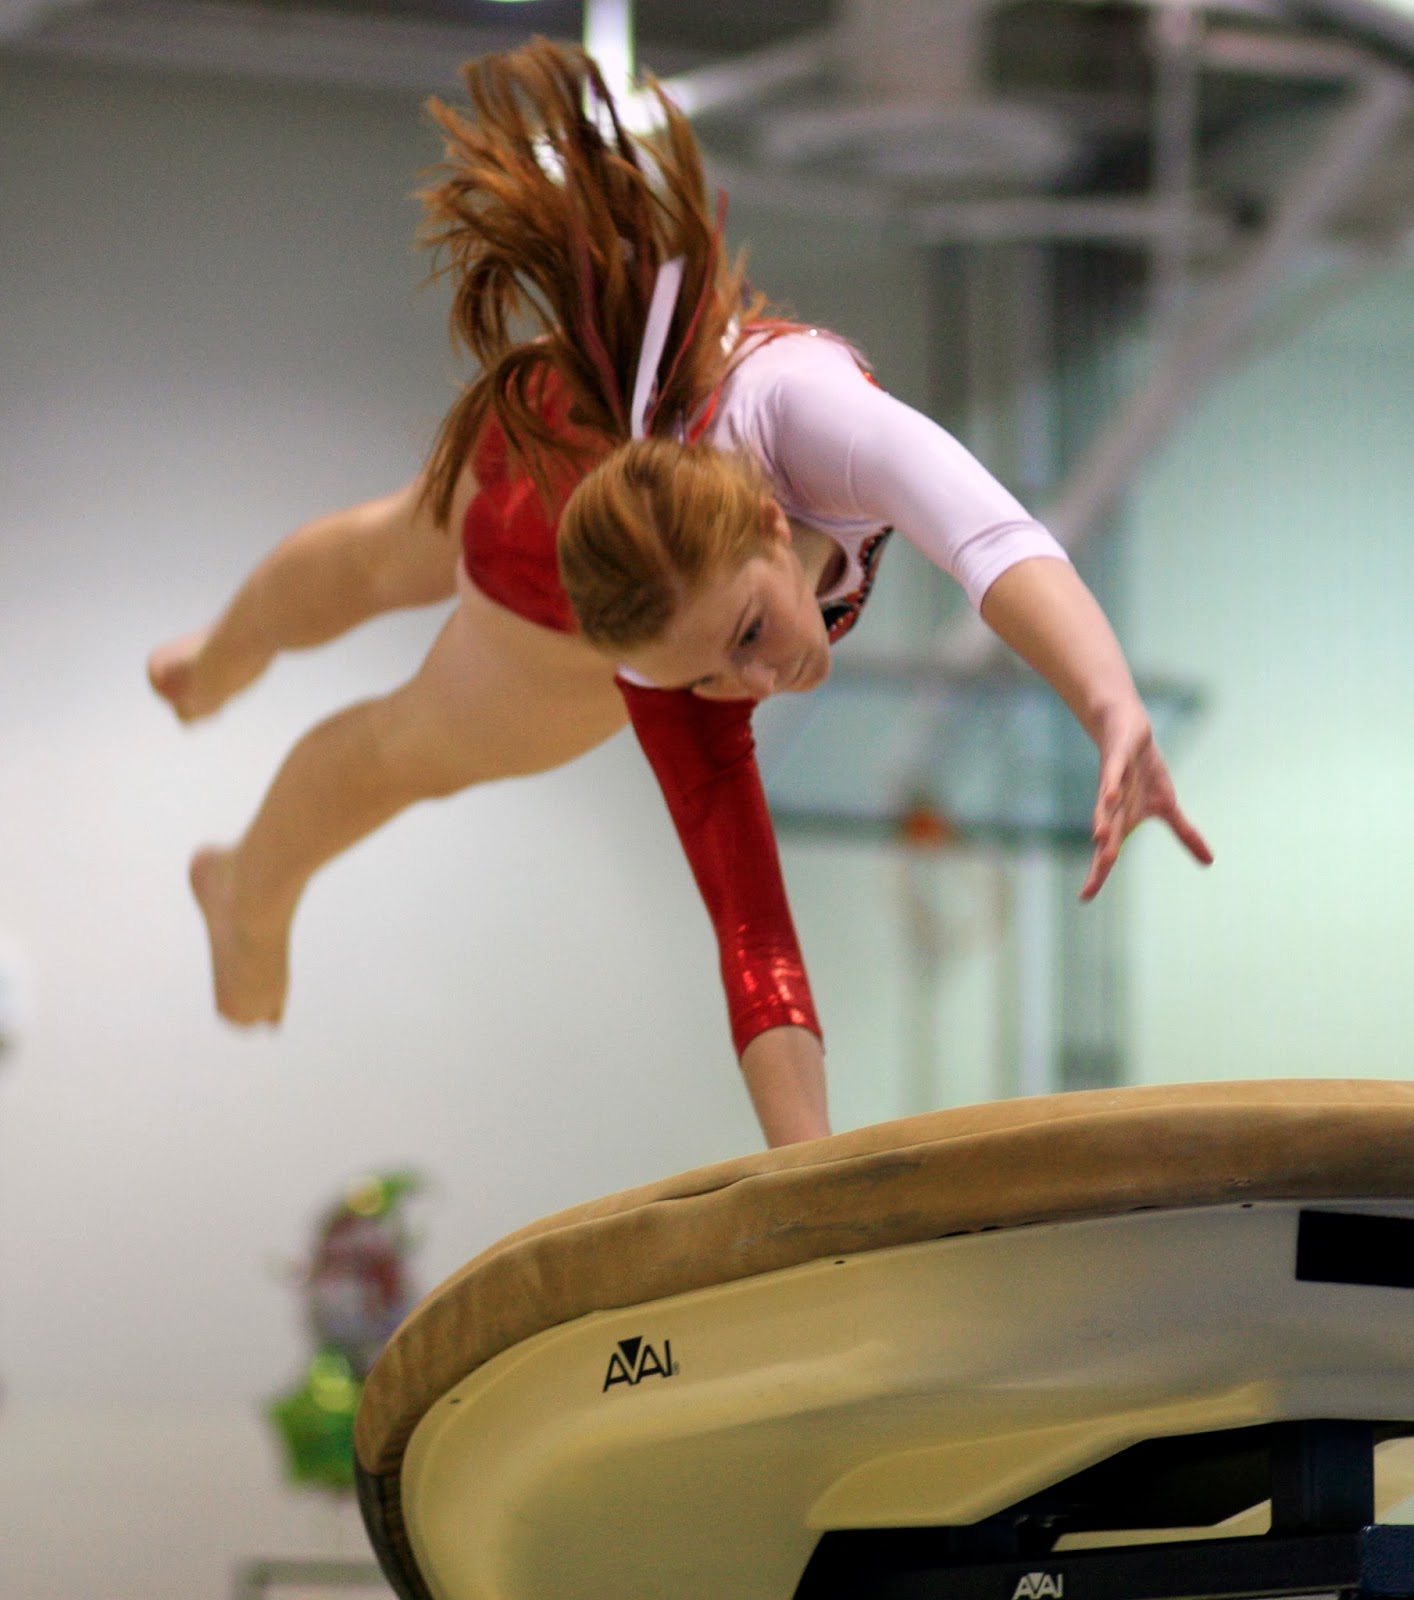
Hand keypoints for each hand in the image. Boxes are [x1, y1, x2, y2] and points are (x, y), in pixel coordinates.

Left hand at [1083, 705, 1212, 900]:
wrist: (1126, 733)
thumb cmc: (1144, 773)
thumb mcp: (1168, 805)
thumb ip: (1185, 834)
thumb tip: (1209, 862)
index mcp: (1123, 819)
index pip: (1108, 852)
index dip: (1097, 875)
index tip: (1086, 899)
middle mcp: (1113, 805)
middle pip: (1107, 832)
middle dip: (1103, 853)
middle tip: (1097, 876)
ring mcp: (1113, 781)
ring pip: (1106, 804)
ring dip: (1103, 819)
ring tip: (1099, 836)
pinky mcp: (1117, 759)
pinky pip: (1114, 774)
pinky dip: (1112, 784)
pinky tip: (1110, 796)